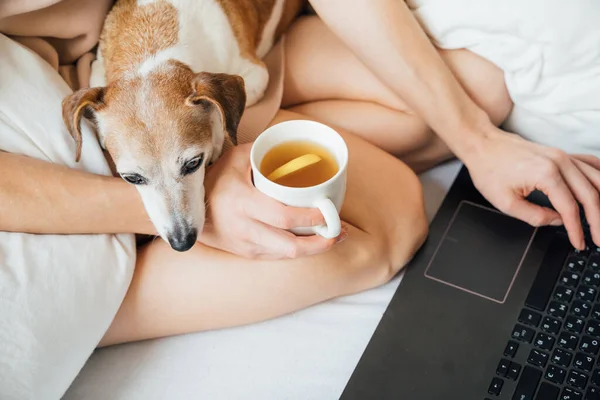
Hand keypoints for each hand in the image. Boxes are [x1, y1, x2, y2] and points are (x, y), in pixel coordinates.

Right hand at [199, 143, 344, 258]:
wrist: (189, 208)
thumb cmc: (217, 177)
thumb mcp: (237, 157)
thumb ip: (266, 150)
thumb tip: (298, 145)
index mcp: (242, 202)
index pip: (283, 217)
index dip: (311, 218)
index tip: (330, 211)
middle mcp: (243, 228)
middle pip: (289, 246)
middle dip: (319, 243)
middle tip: (339, 232)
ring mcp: (244, 245)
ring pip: (285, 255)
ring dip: (313, 249)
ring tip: (333, 237)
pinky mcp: (246, 254)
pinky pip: (278, 256)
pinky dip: (298, 251)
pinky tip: (312, 242)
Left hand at [464, 125, 599, 249]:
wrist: (482, 144)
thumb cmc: (489, 169)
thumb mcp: (505, 202)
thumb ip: (534, 216)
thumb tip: (557, 221)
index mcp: (546, 174)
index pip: (570, 208)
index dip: (577, 230)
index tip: (579, 243)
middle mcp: (560, 162)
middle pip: (591, 194)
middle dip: (598, 220)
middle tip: (599, 239)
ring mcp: (562, 155)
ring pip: (596, 179)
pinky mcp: (560, 153)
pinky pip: (590, 163)